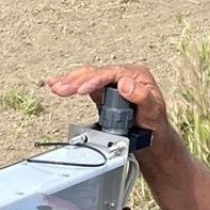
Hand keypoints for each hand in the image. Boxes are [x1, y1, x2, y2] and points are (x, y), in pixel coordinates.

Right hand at [46, 64, 170, 134]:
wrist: (152, 136)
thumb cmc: (155, 122)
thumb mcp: (153, 110)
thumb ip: (142, 96)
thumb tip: (124, 83)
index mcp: (136, 75)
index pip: (110, 74)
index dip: (94, 80)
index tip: (82, 89)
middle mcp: (122, 76)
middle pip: (95, 73)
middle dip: (76, 81)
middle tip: (62, 89)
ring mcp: (111, 84)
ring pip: (87, 77)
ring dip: (69, 82)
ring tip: (54, 86)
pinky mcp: (103, 93)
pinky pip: (84, 86)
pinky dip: (70, 86)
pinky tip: (57, 85)